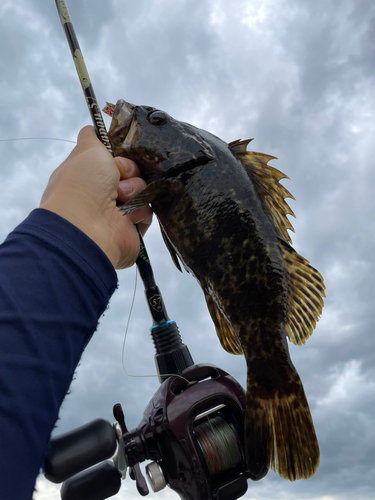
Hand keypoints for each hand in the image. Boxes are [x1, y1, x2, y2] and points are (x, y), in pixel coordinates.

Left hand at [40, 126, 151, 268]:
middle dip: (129, 170)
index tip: (120, 151)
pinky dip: (139, 210)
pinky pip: (148, 210)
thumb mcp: (87, 149)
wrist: (89, 228)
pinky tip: (126, 216)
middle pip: (131, 170)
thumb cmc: (83, 185)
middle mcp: (102, 192)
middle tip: (119, 176)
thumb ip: (93, 136)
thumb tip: (93, 128)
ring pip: (142, 189)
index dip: (119, 153)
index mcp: (89, 174)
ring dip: (134, 191)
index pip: (113, 157)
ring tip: (121, 199)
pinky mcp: (132, 227)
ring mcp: (117, 210)